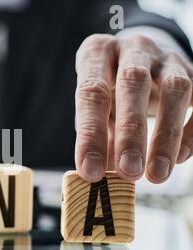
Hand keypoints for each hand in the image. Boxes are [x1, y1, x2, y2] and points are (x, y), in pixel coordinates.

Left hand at [75, 33, 192, 183]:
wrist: (141, 60)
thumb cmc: (109, 89)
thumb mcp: (95, 107)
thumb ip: (98, 135)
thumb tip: (99, 177)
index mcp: (97, 53)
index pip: (91, 92)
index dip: (91, 134)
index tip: (90, 171)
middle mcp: (133, 47)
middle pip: (133, 83)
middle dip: (130, 132)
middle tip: (129, 171)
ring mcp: (166, 56)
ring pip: (174, 89)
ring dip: (165, 136)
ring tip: (157, 175)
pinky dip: (191, 132)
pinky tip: (179, 158)